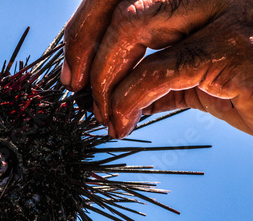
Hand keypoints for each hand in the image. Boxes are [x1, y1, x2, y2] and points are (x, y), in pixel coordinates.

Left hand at [61, 0, 252, 137]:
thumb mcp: (196, 80)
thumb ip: (156, 80)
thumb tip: (114, 96)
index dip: (85, 26)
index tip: (72, 70)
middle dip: (83, 42)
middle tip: (74, 85)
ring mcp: (224, 10)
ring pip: (132, 24)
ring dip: (105, 76)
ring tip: (103, 114)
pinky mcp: (232, 47)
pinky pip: (158, 70)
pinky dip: (126, 100)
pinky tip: (122, 124)